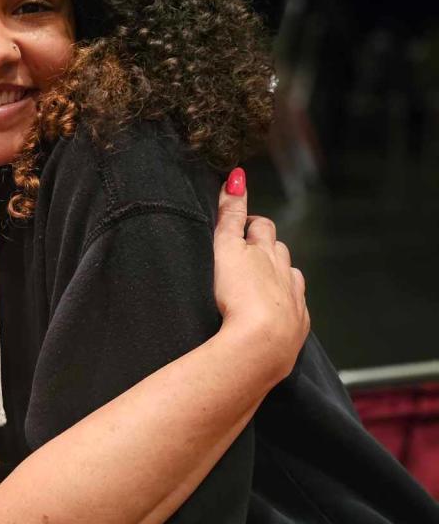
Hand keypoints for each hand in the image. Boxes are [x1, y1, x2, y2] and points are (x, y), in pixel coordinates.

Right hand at [213, 168, 309, 381]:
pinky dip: (286, 304)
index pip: (259, 226)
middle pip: (279, 249)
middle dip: (265, 246)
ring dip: (278, 274)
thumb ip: (230, 215)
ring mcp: (294, 300)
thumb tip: (238, 177)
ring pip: (291, 277)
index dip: (248, 222)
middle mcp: (285, 272)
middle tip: (246, 251)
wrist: (261, 346)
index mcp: (266, 252)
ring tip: (261, 281)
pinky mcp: (297, 327)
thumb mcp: (225, 249)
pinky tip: (276, 311)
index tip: (239, 220)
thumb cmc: (239, 297)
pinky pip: (296, 308)